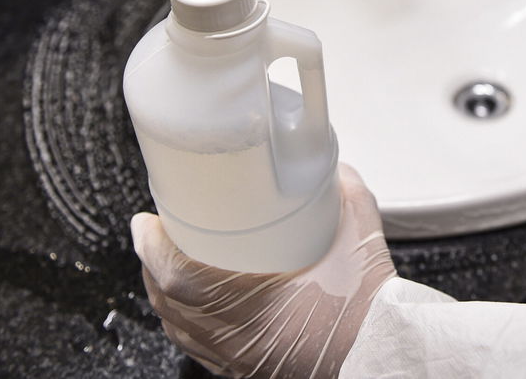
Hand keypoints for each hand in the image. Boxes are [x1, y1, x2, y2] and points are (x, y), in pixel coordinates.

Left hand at [131, 164, 395, 377]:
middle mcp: (236, 337)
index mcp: (251, 303)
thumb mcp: (360, 238)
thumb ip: (344, 195)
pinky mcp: (249, 373)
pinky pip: (201, 353)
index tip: (143, 223)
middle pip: (168, 305)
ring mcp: (238, 360)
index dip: (151, 247)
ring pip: (181, 331)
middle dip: (152, 267)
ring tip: (166, 269)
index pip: (176, 275)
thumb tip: (331, 167)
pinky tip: (196, 314)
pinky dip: (189, 328)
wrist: (382, 358)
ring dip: (167, 299)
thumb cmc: (368, 312)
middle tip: (153, 237)